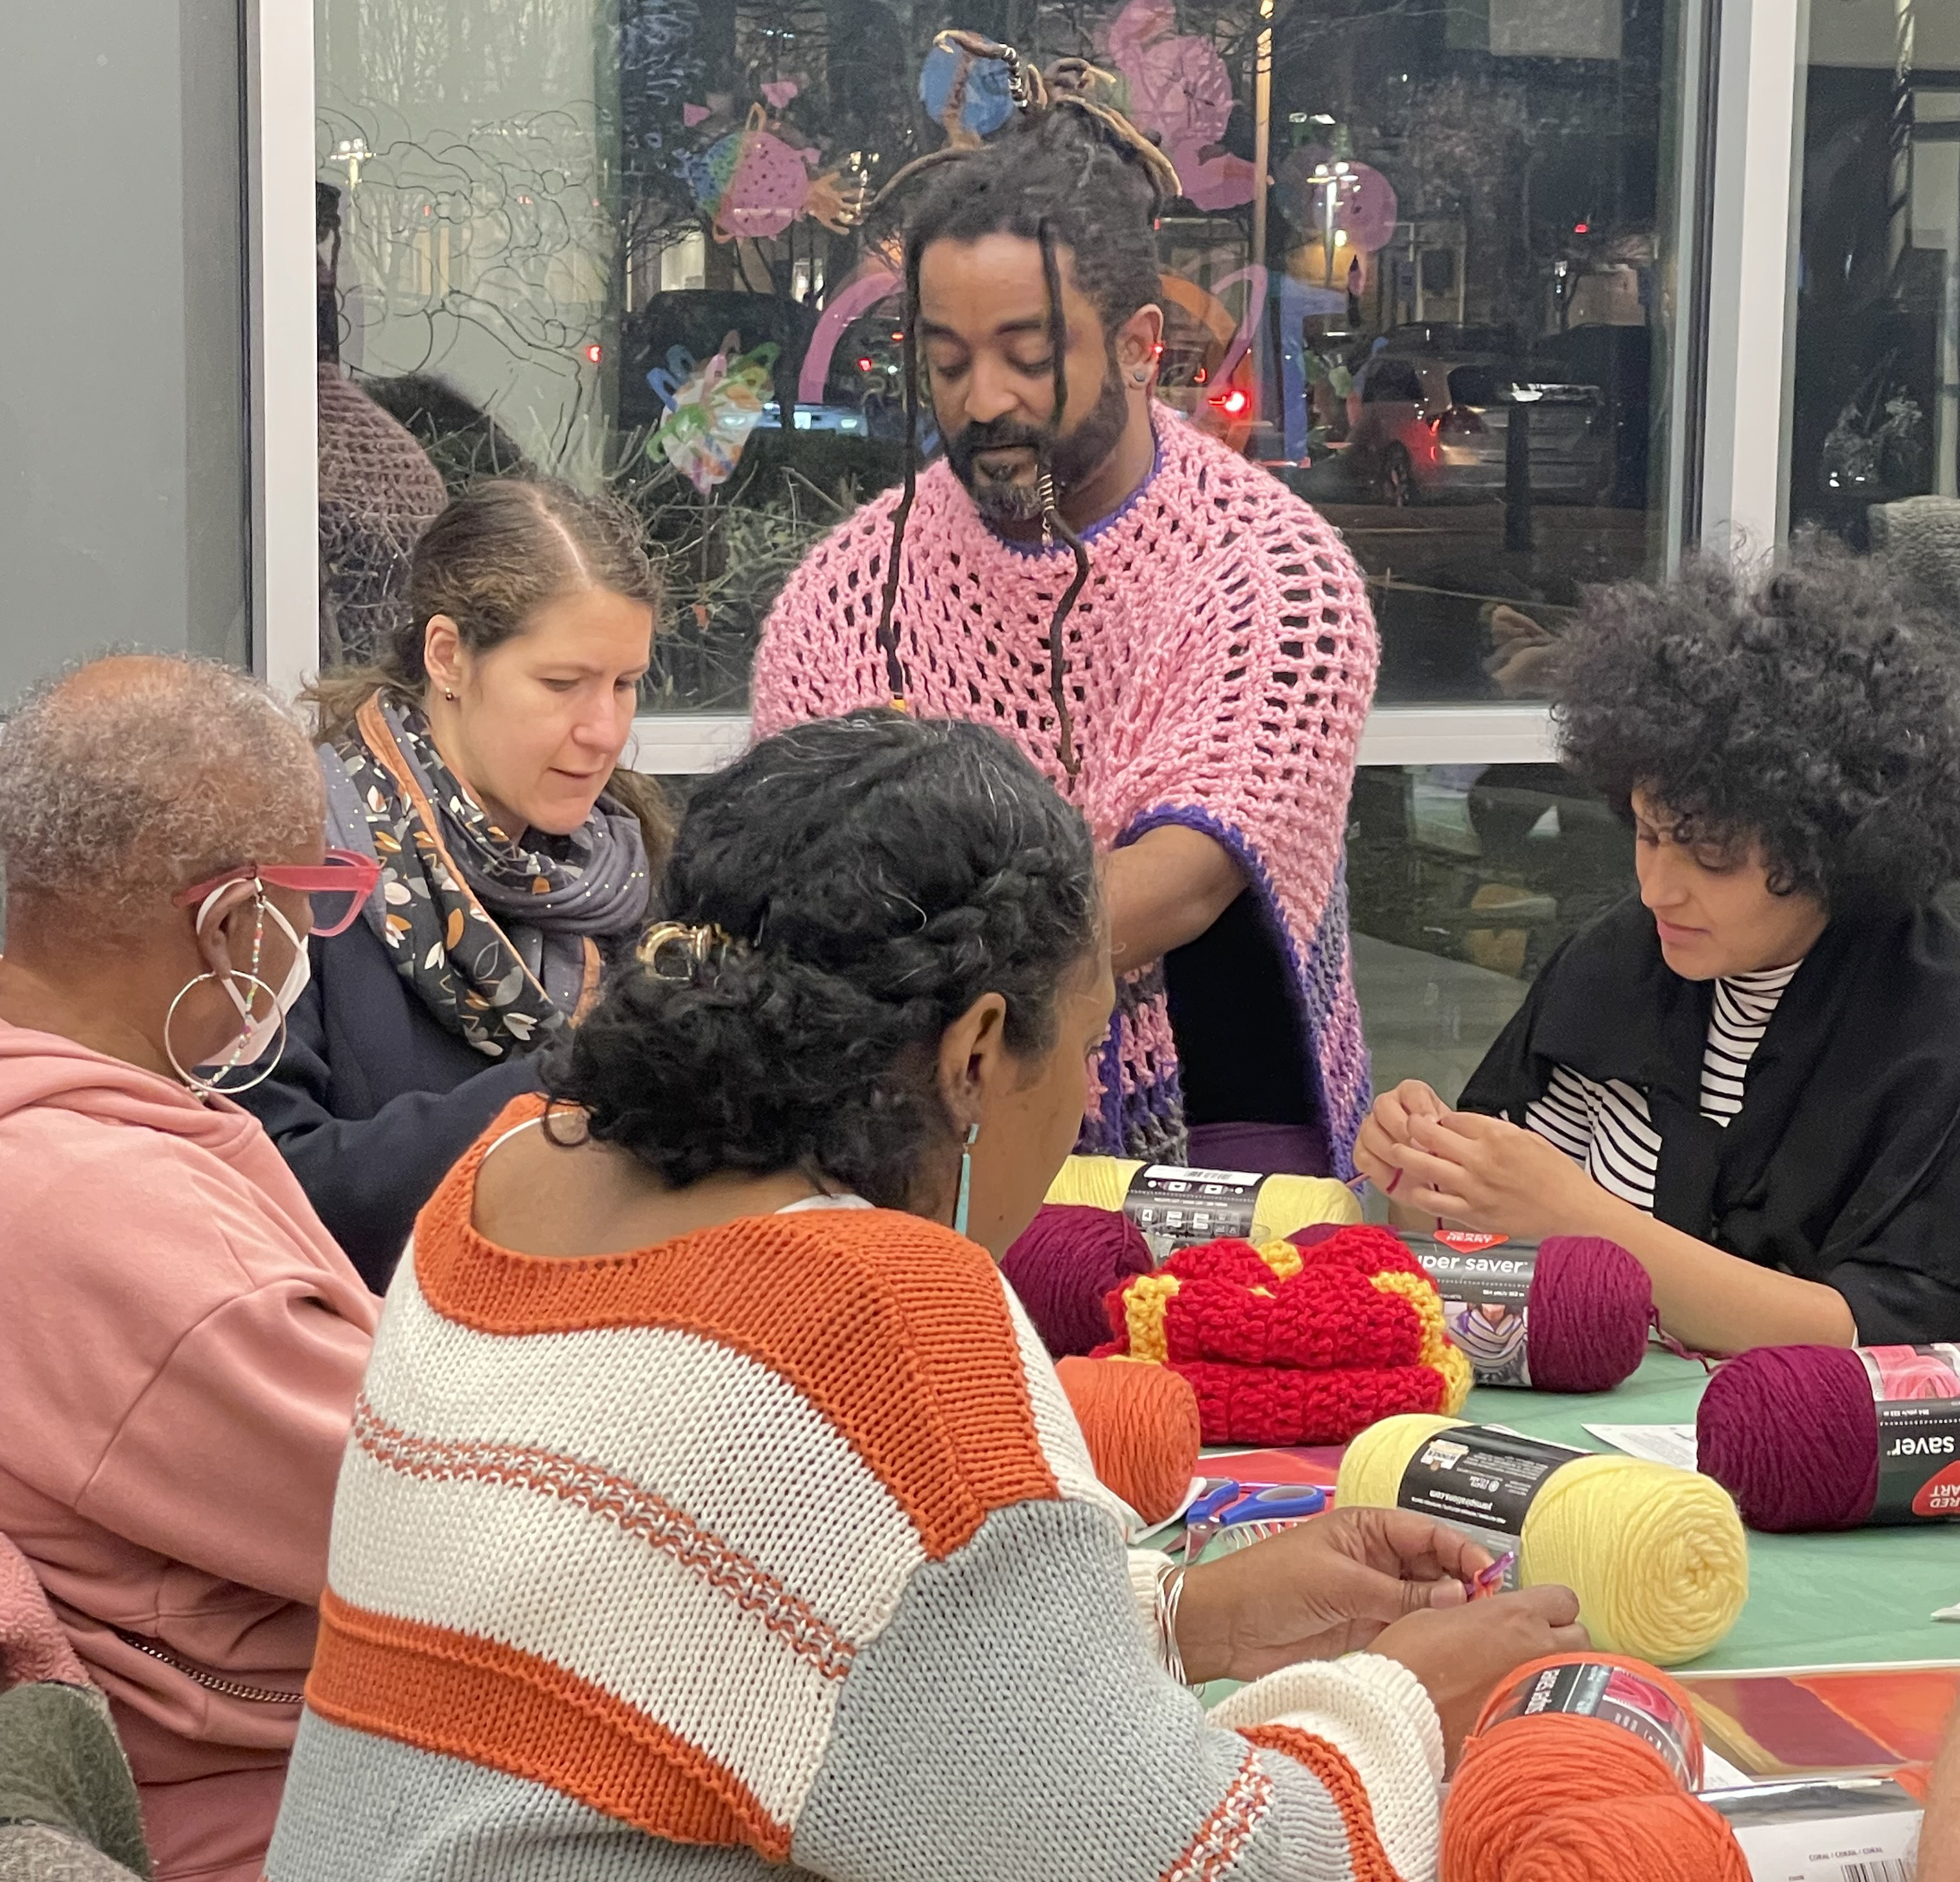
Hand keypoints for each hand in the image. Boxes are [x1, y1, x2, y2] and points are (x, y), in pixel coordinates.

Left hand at [1172, 1506, 1494, 1684]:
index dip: (1462, 1552)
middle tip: (1496, 1613)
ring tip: (1484, 1634)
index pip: (1428, 1534)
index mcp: (1368, 1528)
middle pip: (1434, 1568)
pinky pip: (1408, 1628)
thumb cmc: (1273, 1584)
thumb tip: (1458, 1596)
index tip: (1491, 1576)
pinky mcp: (1366, 1629)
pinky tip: (1452, 1648)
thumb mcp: (1340, 1583)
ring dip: (1450, 1614)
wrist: (1226, 1627)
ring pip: (1426, 1601)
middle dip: (1463, 1585)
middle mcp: (1376, 1558)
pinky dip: (1430, 1636)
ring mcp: (1373, 1595)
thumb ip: (1400, 1594)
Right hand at [1352, 1080, 1449, 1196]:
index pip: (1411, 1092)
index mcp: (1411, 1095)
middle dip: (1402, 1128)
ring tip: (1409, 1166)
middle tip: (1419, 1149)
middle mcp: (1387, 1106)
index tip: (1434, 1124)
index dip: (1422, 1107)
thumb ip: (1443, 1128)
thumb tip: (1433, 1124)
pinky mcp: (1362, 1151)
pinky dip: (1380, 1168)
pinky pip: (1363, 1156)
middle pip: (1384, 1106)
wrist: (1435, 1175)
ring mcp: (1370, 1127)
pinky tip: (1397, 1176)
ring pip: (1370, 1131)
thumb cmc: (1443, 1150)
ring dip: (1390, 1150)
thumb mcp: (1451, 1137)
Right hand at [1372, 1583, 1588, 1769]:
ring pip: (1576, 1677)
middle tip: (1529, 1648)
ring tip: (1526, 1682)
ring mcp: (1541, 1693)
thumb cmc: (1409, 1662)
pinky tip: (1516, 1712)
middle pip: (1580, 1637)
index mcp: (1514, 1615)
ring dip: (1558, 1674)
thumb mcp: (1436, 1616)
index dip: (1548, 1606)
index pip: (1563, 1598)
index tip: (1531, 1616)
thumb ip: (1474, 1614)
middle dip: (1560, 1640)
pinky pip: (1556, 1712)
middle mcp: (1538, 1650)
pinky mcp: (1535, 1728)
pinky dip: (1544, 1711)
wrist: (1399, 1715)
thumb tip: (1485, 1623)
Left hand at [1392, 1108, 1606, 1241]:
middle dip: (1413, 1129)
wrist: (1574, 1207)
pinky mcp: (1474, 1215)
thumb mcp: (1526, 1137)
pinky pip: (1435, 1203)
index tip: (1435, 1122)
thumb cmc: (1554, 1171)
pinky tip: (1415, 1187)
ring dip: (1406, 1156)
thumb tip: (1460, 1126)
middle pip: (1431, 1137)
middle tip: (1405, 1127)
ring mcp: (1475, 1189)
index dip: (1439, 1119)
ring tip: (1396, 1151)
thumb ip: (1492, 1130)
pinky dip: (1420, 1193)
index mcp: (1497, 1136)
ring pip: (1425, 1168)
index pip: (1452, 1119)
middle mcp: (1481, 1160)